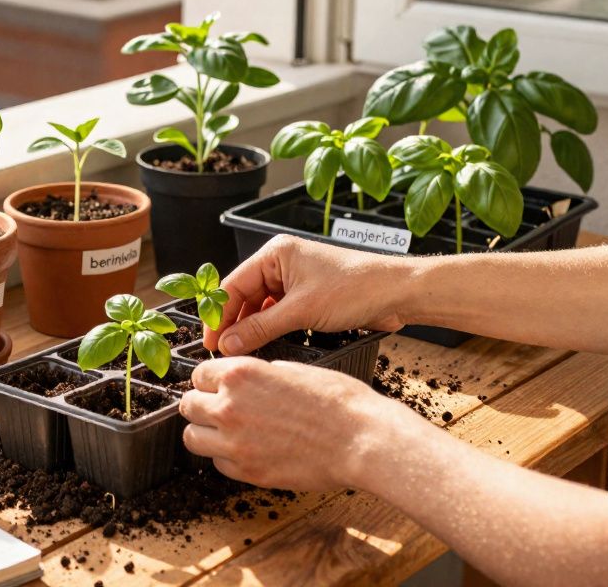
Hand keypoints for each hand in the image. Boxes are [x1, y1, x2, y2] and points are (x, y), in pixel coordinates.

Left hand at [180, 356, 398, 490]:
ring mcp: (235, 443)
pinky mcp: (248, 472)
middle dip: (201, 405)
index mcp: (240, 375)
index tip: (217, 386)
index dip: (210, 380)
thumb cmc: (337, 401)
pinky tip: (247, 450)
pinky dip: (226, 458)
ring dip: (206, 433)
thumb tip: (248, 380)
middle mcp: (229, 407)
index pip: (198, 374)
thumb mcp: (295, 369)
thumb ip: (260, 374)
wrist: (360, 440)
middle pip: (188, 406)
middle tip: (218, 408)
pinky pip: (217, 464)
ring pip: (192, 437)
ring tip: (226, 432)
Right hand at [205, 234, 414, 354]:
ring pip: (260, 307)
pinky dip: (270, 329)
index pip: (233, 284)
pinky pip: (278, 313)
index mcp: (276, 254)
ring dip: (252, 329)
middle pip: (244, 296)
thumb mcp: (302, 311)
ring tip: (242, 353)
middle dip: (233, 324)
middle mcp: (282, 263)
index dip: (218, 314)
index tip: (210, 341)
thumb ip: (261, 328)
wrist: (397, 293)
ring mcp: (295, 280)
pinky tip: (264, 346)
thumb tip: (229, 344)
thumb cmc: (356, 288)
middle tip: (222, 353)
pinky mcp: (307, 296)